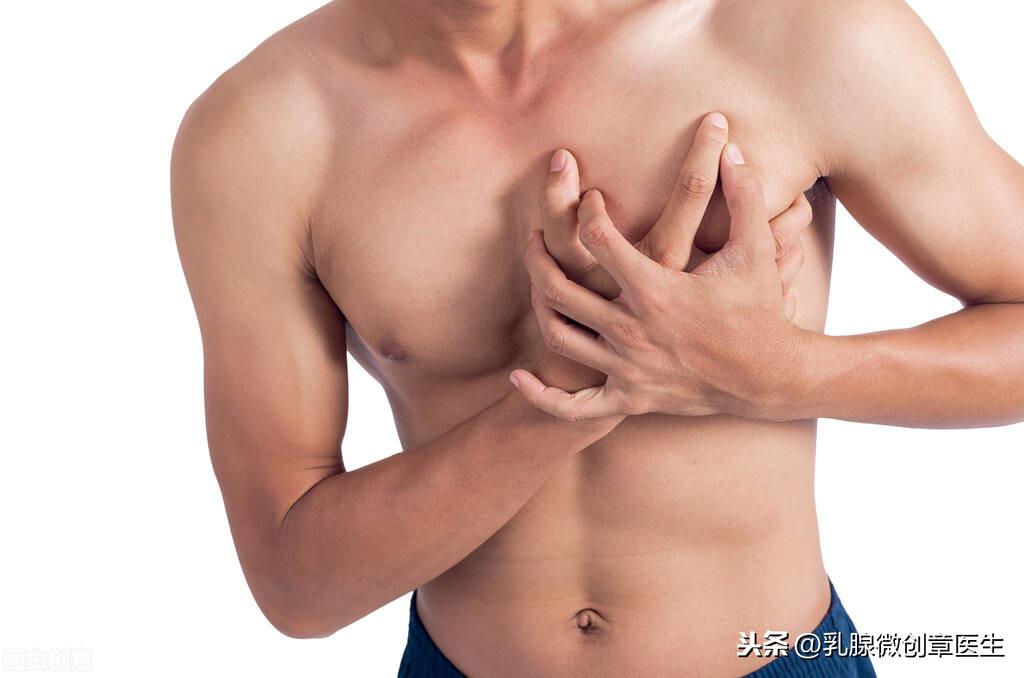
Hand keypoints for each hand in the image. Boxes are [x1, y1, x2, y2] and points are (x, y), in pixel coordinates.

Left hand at [511, 142, 808, 421]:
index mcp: (656, 290)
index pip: (600, 240)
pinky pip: (575, 407)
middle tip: (531, 234)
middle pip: (561, 289)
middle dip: (537, 257)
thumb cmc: (759, 311)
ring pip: (559, 336)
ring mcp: (627, 368)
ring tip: (535, 282)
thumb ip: (745, 195)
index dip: (587, 211)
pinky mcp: (629, 398)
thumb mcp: (756, 251)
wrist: (768, 378)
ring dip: (539, 305)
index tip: (589, 199)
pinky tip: (519, 378)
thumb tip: (732, 147)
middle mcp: (632, 330)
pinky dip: (543, 396)